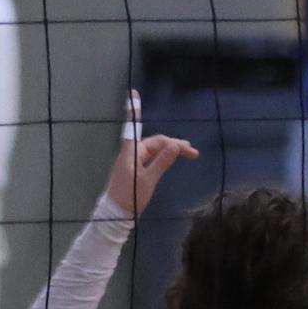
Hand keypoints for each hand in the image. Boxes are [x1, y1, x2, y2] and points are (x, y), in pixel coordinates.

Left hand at [104, 92, 198, 215]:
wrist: (115, 215)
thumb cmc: (129, 198)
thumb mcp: (148, 181)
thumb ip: (161, 163)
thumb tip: (174, 146)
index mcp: (131, 152)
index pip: (136, 127)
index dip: (135, 110)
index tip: (134, 93)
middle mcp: (131, 153)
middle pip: (154, 142)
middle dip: (172, 143)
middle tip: (192, 151)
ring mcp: (132, 162)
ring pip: (154, 150)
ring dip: (169, 150)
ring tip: (187, 153)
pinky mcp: (134, 171)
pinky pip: (151, 158)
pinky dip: (162, 157)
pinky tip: (171, 159)